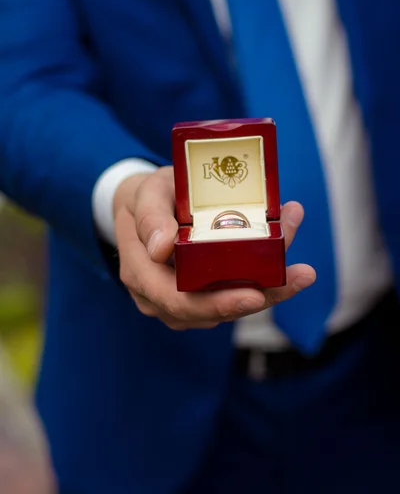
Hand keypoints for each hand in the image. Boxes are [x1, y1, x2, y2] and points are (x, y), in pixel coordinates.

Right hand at [114, 166, 315, 329]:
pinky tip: (284, 263)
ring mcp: (179, 300)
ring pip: (227, 307)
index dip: (218, 303)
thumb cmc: (148, 196)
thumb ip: (151, 215)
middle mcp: (158, 296)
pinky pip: (229, 296)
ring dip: (267, 290)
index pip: (178, 301)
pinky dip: (260, 283)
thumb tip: (161, 248)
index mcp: (141, 273)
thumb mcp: (147, 192)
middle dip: (259, 297)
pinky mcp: (199, 295)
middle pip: (212, 310)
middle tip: (298, 278)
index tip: (255, 295)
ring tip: (301, 271)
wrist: (144, 206)